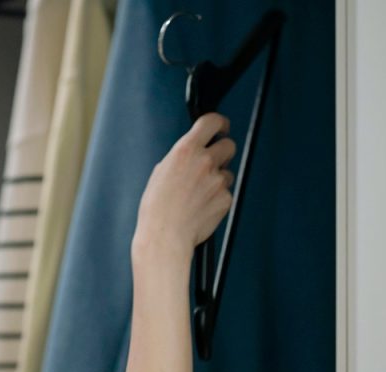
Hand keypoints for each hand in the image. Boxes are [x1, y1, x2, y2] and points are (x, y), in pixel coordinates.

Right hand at [134, 113, 235, 259]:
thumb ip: (181, 158)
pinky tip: (201, 208)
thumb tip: (193, 154)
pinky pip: (226, 194)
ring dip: (217, 179)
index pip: (212, 121)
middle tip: (214, 161)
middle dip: (223, 151)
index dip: (220, 123)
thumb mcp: (161, 173)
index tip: (221, 127)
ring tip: (198, 195)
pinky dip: (216, 199)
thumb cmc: (156, 208)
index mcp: (185, 150)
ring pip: (227, 173)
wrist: (165, 236)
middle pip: (229, 145)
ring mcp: (218, 180)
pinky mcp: (225, 199)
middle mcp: (205, 161)